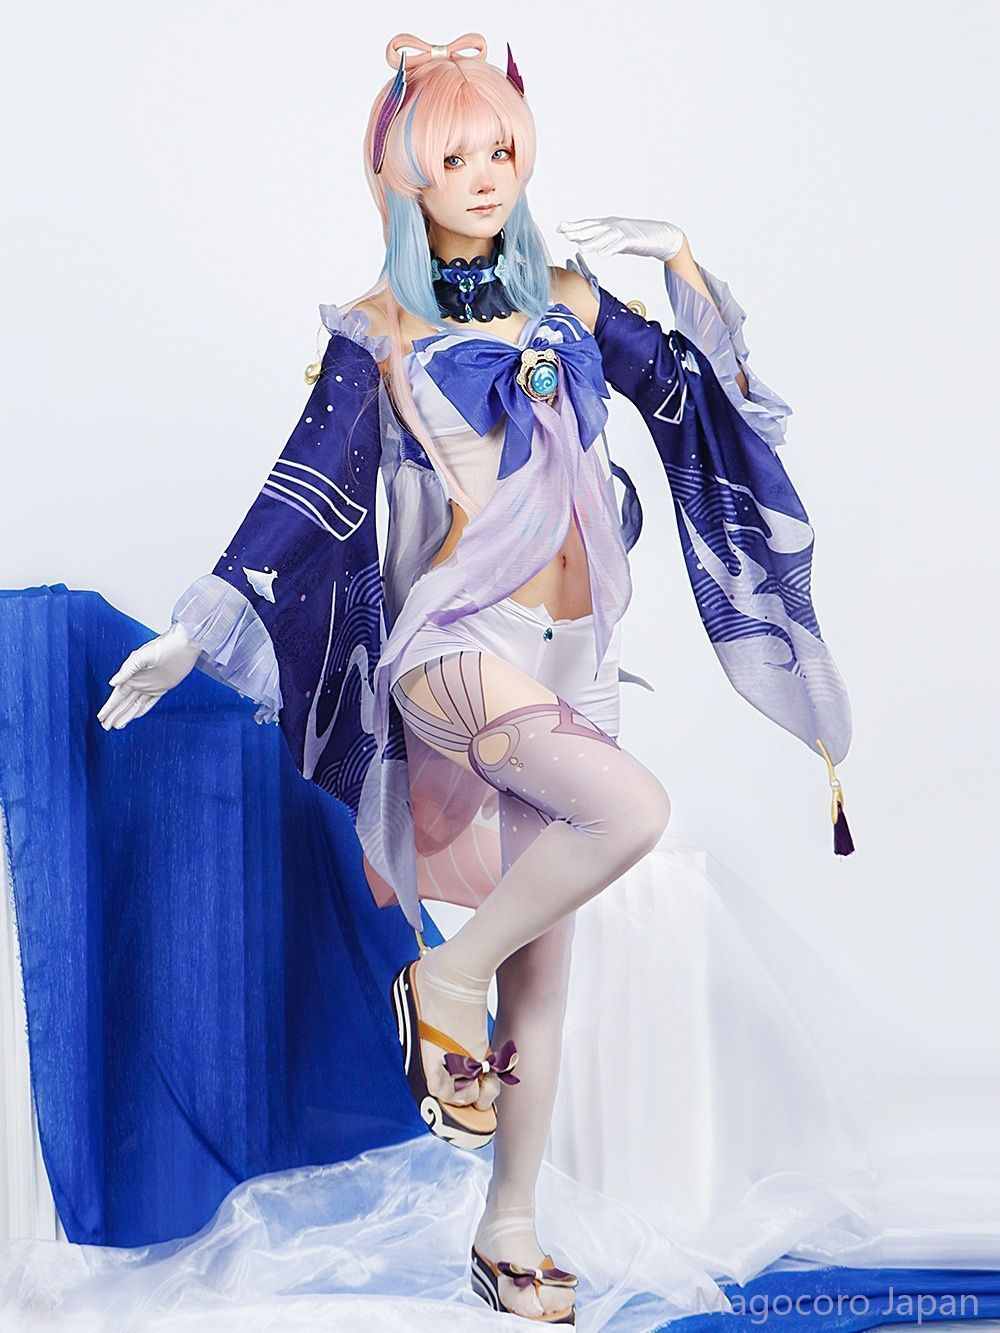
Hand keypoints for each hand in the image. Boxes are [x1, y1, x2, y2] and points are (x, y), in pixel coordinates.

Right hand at [97, 622, 202, 730]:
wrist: (184, 645)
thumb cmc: (164, 646)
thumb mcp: (143, 656)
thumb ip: (127, 670)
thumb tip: (112, 683)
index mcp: (131, 675)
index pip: (117, 696)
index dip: (109, 707)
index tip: (101, 717)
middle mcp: (139, 682)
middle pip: (124, 703)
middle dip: (114, 714)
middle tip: (105, 726)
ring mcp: (150, 686)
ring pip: (135, 705)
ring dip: (125, 715)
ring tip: (116, 726)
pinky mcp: (162, 688)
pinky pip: (149, 703)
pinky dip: (141, 710)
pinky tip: (134, 717)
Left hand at [556, 215, 685, 262]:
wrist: (662, 236)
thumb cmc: (639, 238)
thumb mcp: (617, 240)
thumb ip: (603, 241)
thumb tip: (587, 244)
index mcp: (609, 224)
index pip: (588, 225)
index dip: (574, 226)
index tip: (559, 228)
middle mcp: (614, 225)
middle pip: (593, 228)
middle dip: (577, 231)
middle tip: (563, 233)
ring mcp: (624, 232)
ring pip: (605, 237)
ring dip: (592, 242)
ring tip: (579, 248)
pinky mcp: (633, 240)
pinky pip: (620, 244)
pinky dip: (611, 249)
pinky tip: (603, 254)